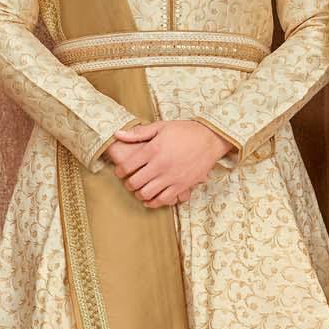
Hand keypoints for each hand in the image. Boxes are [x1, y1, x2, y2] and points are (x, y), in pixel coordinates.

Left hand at [107, 120, 231, 208]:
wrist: (211, 138)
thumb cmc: (186, 131)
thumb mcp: (161, 126)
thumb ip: (139, 133)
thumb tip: (117, 134)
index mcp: (153, 150)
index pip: (127, 167)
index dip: (119, 171)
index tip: (120, 171)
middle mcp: (160, 165)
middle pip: (135, 183)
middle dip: (128, 184)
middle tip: (130, 182)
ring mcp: (172, 177)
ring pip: (147, 193)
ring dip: (140, 194)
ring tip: (140, 190)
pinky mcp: (183, 185)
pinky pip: (164, 199)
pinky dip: (154, 202)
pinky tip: (151, 199)